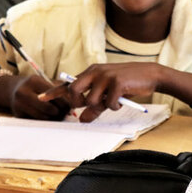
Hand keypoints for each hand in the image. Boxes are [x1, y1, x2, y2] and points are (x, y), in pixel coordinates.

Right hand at [0, 75, 69, 118]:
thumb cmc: (35, 86)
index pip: (55, 96)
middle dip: (60, 113)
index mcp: (34, 81)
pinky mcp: (17, 115)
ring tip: (59, 115)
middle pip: (49, 109)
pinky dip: (45, 121)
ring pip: (43, 117)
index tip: (71, 108)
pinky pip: (36, 121)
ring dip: (54, 118)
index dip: (65, 103)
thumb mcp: (45, 82)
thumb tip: (74, 105)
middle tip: (66, 114)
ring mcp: (19, 104)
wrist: (13, 89)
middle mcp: (24, 92)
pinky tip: (49, 117)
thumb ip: (59, 90)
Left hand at [37, 62, 163, 121]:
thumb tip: (82, 120)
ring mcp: (106, 76)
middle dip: (78, 103)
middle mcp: (95, 72)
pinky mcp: (117, 83)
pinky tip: (122, 100)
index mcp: (91, 72)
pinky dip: (115, 107)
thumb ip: (94, 107)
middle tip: (90, 107)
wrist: (150, 75)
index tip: (41, 98)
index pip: (68, 83)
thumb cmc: (128, 84)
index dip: (53, 92)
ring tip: (114, 102)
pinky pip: (109, 104)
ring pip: (92, 101)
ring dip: (102, 107)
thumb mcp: (109, 95)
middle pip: (74, 91)